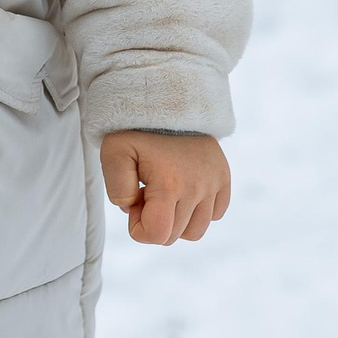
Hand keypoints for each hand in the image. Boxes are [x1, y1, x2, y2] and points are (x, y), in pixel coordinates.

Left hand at [100, 131, 230, 244]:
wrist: (166, 101)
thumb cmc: (135, 129)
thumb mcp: (113, 153)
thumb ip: (116, 189)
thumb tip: (135, 209)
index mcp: (169, 184)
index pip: (157, 235)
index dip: (138, 227)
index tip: (134, 202)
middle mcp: (197, 187)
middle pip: (174, 236)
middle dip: (154, 221)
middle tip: (144, 192)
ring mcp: (214, 183)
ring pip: (195, 231)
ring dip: (176, 220)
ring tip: (163, 192)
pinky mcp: (223, 179)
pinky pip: (214, 215)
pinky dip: (197, 211)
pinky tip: (181, 190)